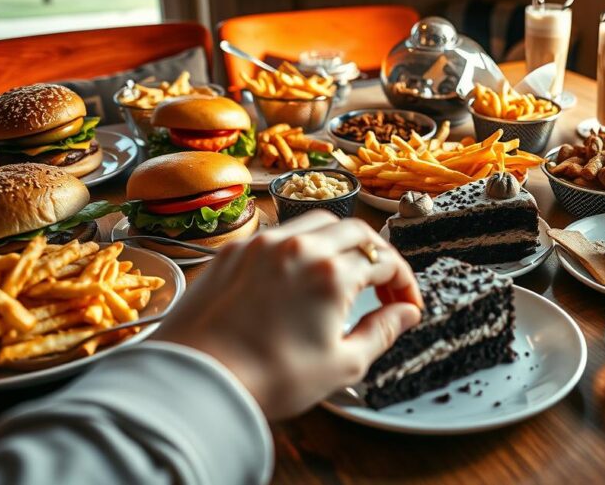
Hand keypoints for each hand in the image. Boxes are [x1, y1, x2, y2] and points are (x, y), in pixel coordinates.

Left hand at [155, 211, 421, 418]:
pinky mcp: (235, 250)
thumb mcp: (341, 364)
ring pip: (318, 222)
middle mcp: (300, 247)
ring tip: (345, 272)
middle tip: (383, 287)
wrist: (197, 382)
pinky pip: (280, 233)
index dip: (404, 283)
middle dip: (378, 255)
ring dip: (341, 241)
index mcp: (332, 274)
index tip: (406, 305)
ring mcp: (264, 244)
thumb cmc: (270, 380)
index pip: (386, 262)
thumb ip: (382, 332)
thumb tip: (406, 314)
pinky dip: (302, 244)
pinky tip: (300, 272)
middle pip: (357, 232)